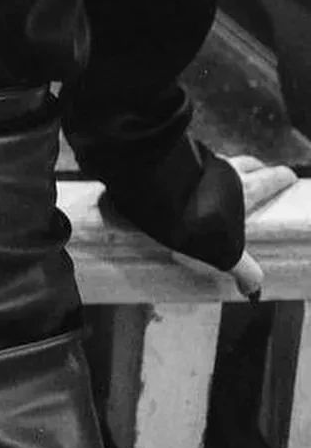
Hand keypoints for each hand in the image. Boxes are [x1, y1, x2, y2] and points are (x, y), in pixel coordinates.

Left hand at [171, 153, 298, 300]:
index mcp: (244, 186)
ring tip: (225, 177)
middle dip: (256, 167)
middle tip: (260, 172)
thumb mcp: (226, 250)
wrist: (160, 191)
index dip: (281, 177)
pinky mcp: (177, 160)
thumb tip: (253, 288)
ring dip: (226, 167)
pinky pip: (193, 162)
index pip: (270, 178)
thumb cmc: (195, 216)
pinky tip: (191, 180)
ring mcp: (199, 159)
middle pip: (248, 163)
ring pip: (221, 160)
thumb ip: (242, 268)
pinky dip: (196, 169)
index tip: (288, 177)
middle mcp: (224, 168)